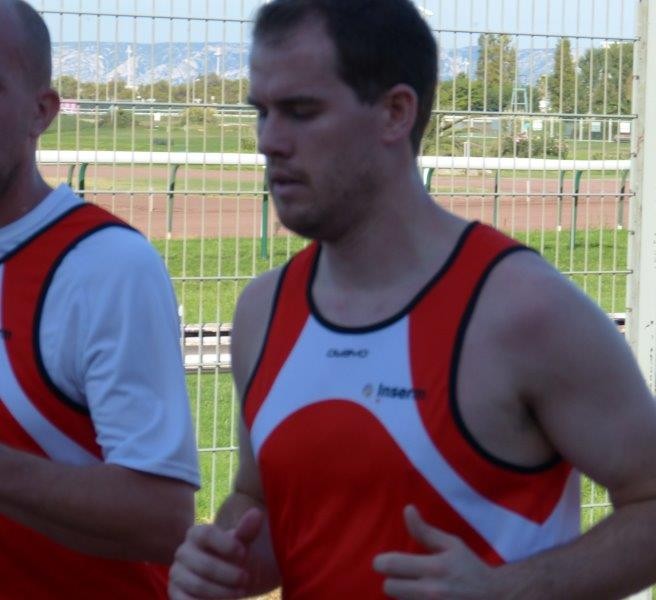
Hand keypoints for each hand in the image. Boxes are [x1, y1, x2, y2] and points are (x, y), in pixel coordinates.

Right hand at [169, 507, 263, 598]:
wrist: (223, 577)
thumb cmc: (232, 556)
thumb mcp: (241, 543)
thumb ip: (246, 530)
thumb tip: (257, 513)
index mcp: (196, 534)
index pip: (207, 534)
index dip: (226, 544)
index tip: (244, 553)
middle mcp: (182, 552)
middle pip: (204, 565)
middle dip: (229, 575)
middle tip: (246, 579)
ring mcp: (176, 573)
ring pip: (198, 586)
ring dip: (223, 592)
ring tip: (241, 593)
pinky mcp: (175, 593)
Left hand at [373, 505, 496, 598]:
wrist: (497, 599)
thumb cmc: (471, 569)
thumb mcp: (452, 545)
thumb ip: (425, 531)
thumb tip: (407, 509)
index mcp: (435, 567)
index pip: (390, 565)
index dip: (381, 562)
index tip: (385, 561)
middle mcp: (431, 592)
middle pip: (388, 587)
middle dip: (392, 580)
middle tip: (403, 577)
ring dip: (403, 595)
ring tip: (417, 589)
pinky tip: (422, 598)